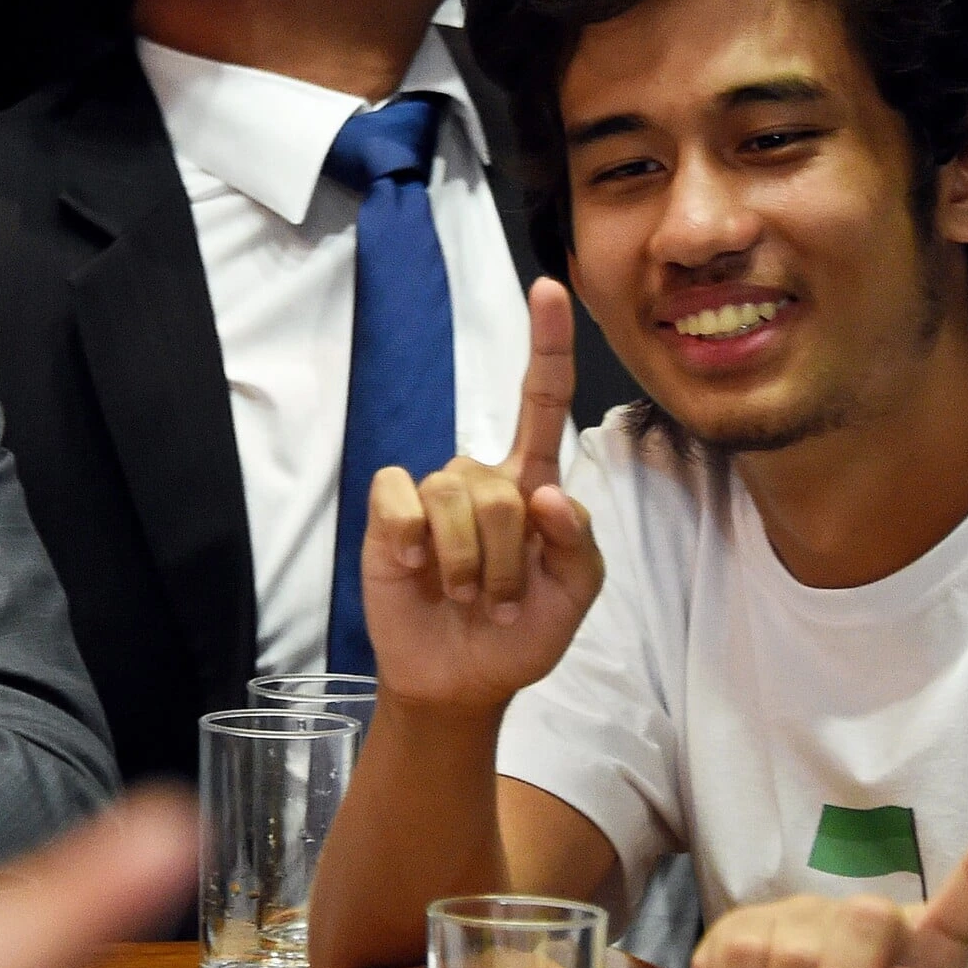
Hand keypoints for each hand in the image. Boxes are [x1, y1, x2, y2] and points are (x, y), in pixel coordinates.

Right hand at [358, 279, 600, 712]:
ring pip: (456, 497)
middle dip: (509, 558)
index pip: (541, 401)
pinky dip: (414, 542)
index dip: (546, 345)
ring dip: (469, 564)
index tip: (549, 289)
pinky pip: (402, 500)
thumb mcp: (574, 596)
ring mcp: (432, 492)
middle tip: (501, 601)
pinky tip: (416, 569)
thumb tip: (548, 495)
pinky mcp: (388, 509)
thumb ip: (579, 545)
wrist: (460, 678)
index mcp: (532, 483)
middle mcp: (481, 476)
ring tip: (467, 596)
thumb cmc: (520, 632)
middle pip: (502, 485)